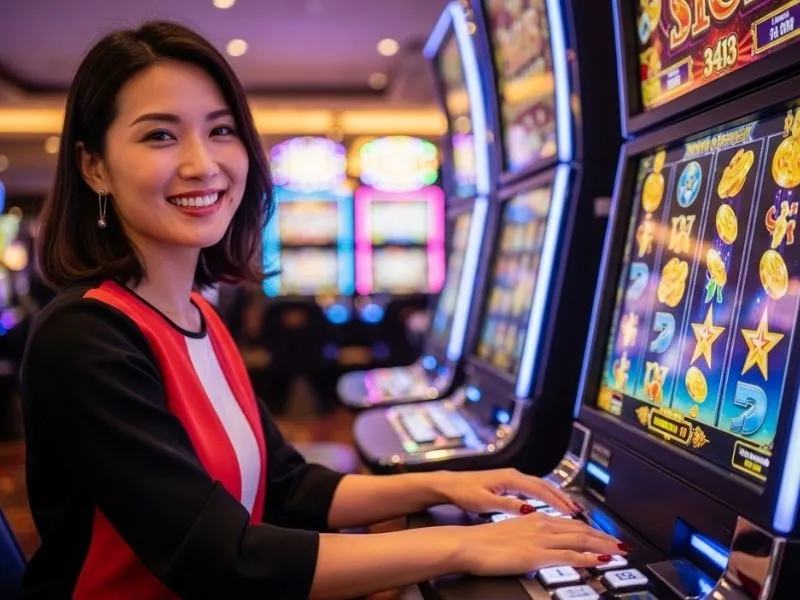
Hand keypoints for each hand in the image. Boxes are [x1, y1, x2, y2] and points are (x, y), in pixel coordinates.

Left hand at [432, 468, 580, 515]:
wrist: (449, 484)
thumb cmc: (464, 492)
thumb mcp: (485, 502)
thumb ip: (508, 505)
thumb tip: (529, 510)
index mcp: (510, 478)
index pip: (541, 490)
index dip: (558, 502)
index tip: (571, 512)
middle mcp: (513, 475)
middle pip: (545, 486)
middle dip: (563, 498)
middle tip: (578, 511)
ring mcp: (511, 478)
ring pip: (540, 486)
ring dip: (556, 497)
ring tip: (570, 508)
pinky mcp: (508, 483)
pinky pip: (532, 489)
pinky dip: (545, 496)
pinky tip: (549, 505)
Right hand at [457, 513, 625, 575]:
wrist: (467, 543)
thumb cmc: (482, 541)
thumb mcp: (509, 533)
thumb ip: (527, 536)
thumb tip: (537, 543)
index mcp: (535, 518)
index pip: (570, 523)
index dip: (591, 530)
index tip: (605, 535)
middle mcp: (541, 525)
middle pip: (580, 530)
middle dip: (604, 537)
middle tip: (621, 543)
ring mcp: (540, 540)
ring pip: (580, 540)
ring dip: (602, 545)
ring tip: (619, 551)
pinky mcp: (537, 555)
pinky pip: (569, 556)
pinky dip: (588, 558)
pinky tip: (600, 561)